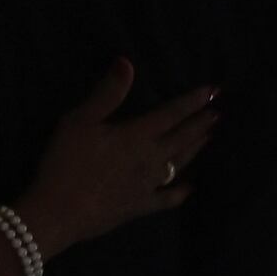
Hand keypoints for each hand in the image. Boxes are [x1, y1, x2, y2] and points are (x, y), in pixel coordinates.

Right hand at [12, 61, 221, 260]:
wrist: (59, 212)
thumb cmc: (66, 163)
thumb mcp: (80, 121)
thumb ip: (107, 93)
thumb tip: (127, 63)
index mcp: (137, 135)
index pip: (171, 114)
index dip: (192, 101)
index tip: (213, 92)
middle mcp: (150, 158)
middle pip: (181, 138)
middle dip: (199, 124)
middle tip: (217, 114)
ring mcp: (147, 185)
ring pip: (179, 164)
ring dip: (194, 149)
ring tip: (208, 138)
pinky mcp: (139, 206)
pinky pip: (166, 199)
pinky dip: (180, 193)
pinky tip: (189, 188)